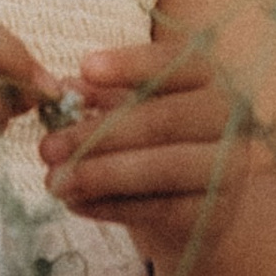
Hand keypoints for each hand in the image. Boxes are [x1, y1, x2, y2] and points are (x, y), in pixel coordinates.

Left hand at [35, 37, 275, 268]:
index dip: (130, 64)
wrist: (195, 205)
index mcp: (206, 78)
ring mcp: (228, 168)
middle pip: (162, 120)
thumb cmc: (155, 143)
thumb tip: (66, 88)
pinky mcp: (214, 214)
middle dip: (98, 134)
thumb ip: (102, 97)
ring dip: (100, 175)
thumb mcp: (129, 110)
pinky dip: (110, 207)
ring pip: (161, 168)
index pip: (174, 62)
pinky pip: (157, 209)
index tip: (84, 67)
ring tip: (54, 182)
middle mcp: (228, 117)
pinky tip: (75, 204)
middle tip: (47, 148)